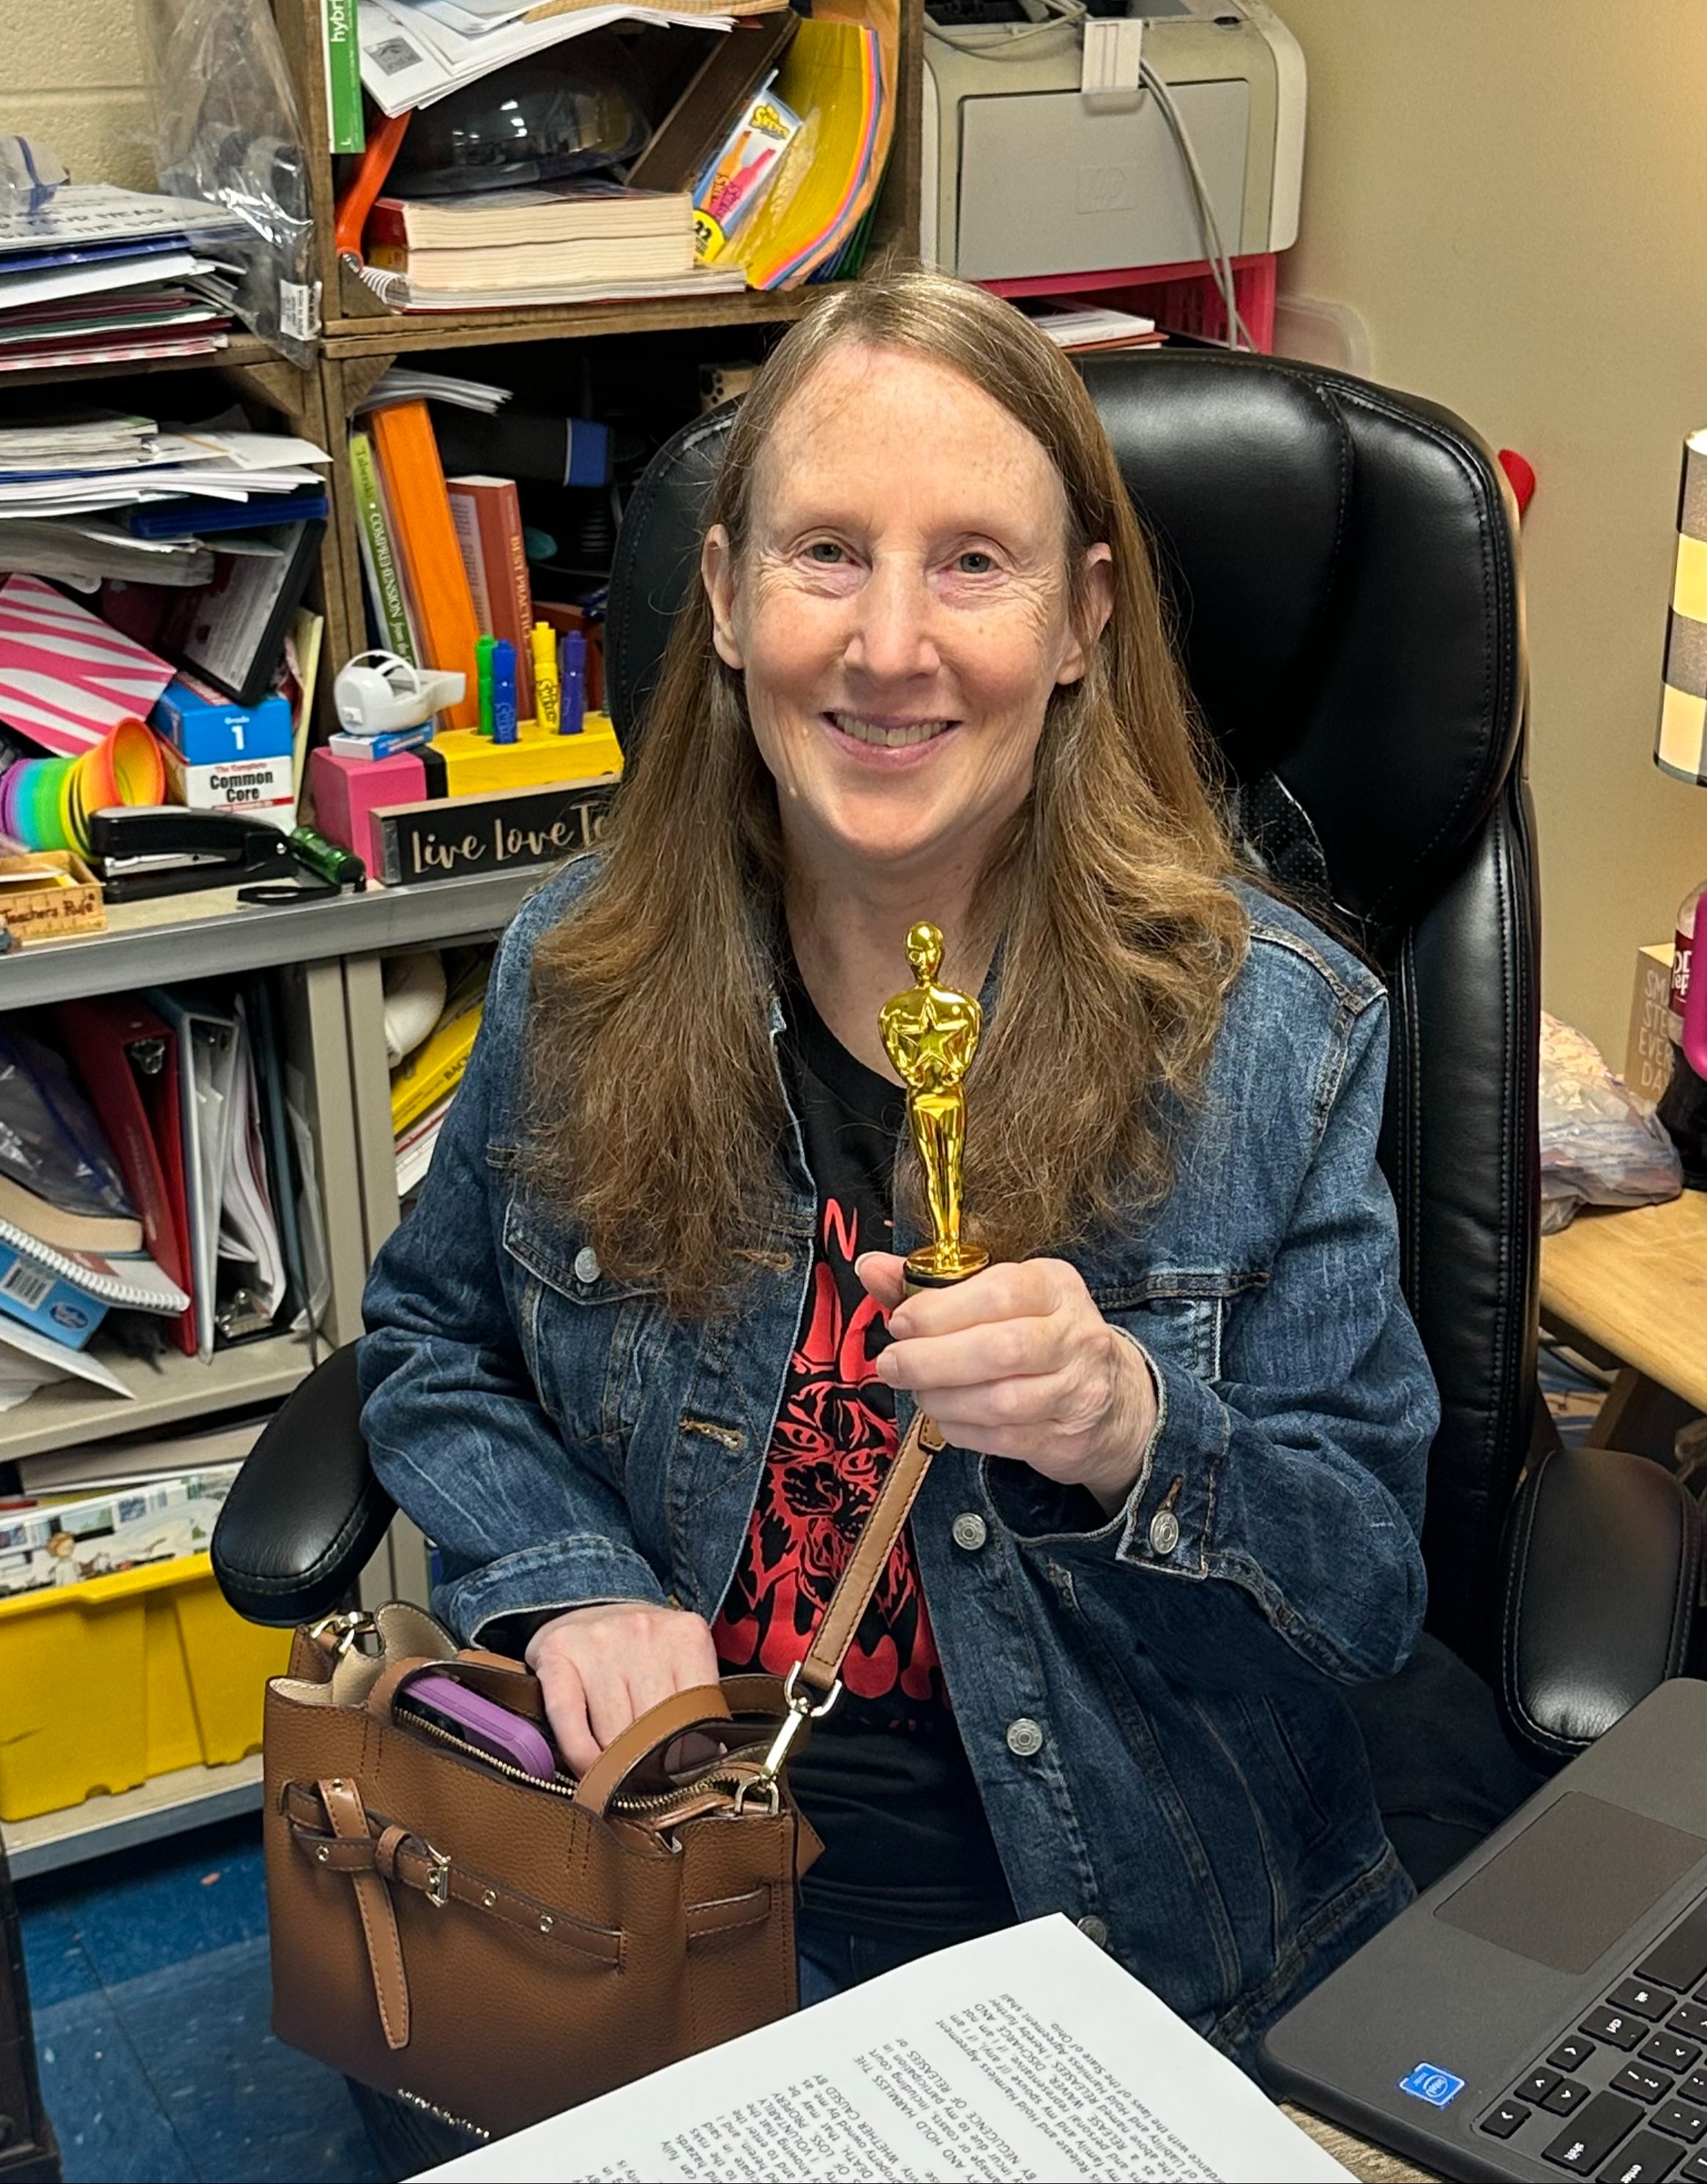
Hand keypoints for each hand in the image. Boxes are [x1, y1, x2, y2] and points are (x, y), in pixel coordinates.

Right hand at [524, 1601, 718, 1776]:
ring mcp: (598, 1641)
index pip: (697, 1713)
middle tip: (647, 1785)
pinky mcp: (557, 1653)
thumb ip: (694, 1706)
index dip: (690, 1755)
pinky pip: (568, 1719)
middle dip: (651, 1764)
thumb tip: (707, 1765)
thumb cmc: (641, 1649)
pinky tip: (587, 1769)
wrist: (589, 1601)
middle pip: (654, 1727)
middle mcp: (643, 1633)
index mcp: (686, 1636)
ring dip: (615, 1765)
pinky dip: (579, 1753)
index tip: (683, 1779)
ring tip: (617, 1779)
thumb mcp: (680, 1663)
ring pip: (613, 1731)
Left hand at [858, 1253, 1157, 1515]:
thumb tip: (870, 1267)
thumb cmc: (1040, 1337)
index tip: (900, 1321)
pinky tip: (944, 1416)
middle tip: (892, 1364)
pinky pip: (1003, 1437)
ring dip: (943, 1398)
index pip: (1000, 1292)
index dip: (941, 1309)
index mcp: (1055, 1286)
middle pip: (1001, 1349)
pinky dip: (961, 1428)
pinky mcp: (1067, 1437)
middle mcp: (1076, 1334)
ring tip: (918, 1391)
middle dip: (932, 1359)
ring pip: (1001, 1400)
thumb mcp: (998, 1298)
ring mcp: (1078, 1389)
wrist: (1115, 1401)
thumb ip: (932, 1284)